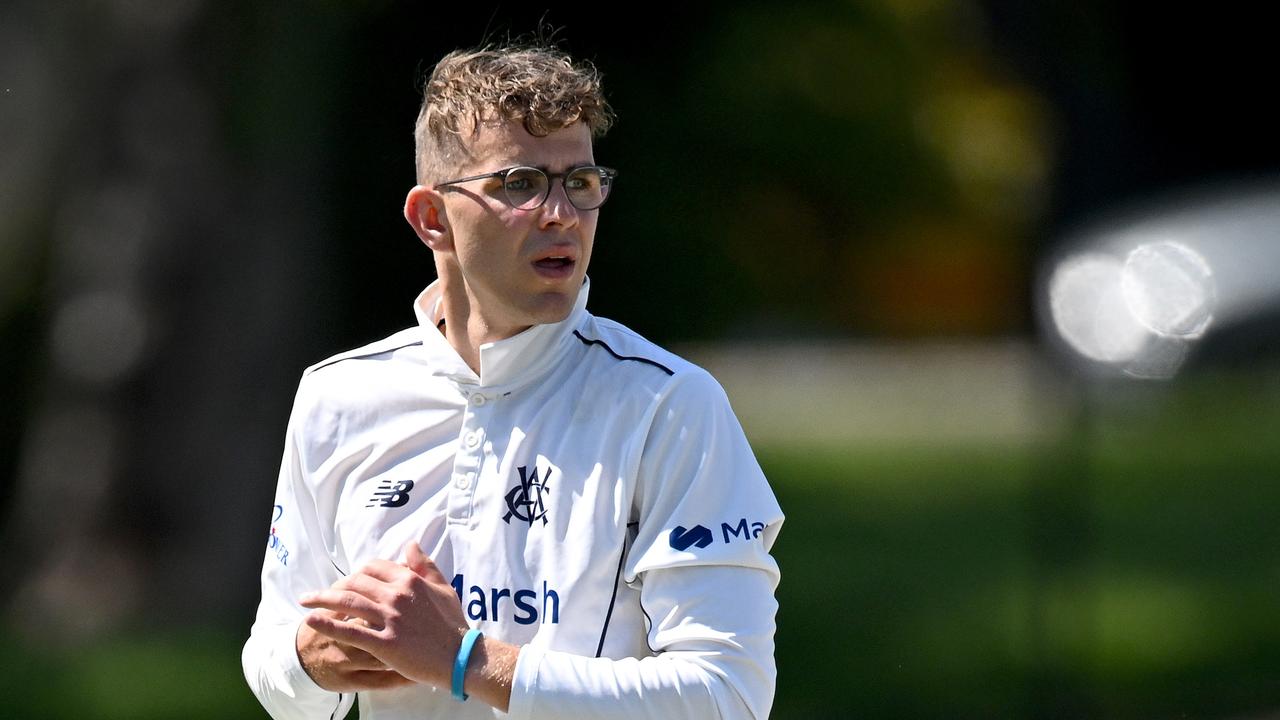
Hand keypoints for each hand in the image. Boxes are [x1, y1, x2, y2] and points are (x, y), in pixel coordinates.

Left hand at [300, 542, 468, 689]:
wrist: (459, 656)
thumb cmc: (452, 623)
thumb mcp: (443, 588)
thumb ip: (425, 565)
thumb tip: (411, 543)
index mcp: (409, 580)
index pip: (374, 566)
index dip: (358, 571)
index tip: (349, 580)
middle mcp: (396, 595)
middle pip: (356, 581)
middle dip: (335, 584)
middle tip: (321, 593)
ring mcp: (389, 619)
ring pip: (348, 601)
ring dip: (321, 599)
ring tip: (304, 601)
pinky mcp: (384, 643)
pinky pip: (350, 631)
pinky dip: (327, 624)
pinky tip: (311, 620)